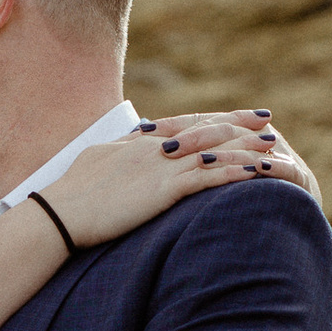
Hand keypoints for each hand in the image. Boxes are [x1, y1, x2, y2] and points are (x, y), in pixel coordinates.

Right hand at [41, 110, 313, 245]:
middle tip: (267, 122)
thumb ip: (117, 155)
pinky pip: (208, 178)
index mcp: (138, 142)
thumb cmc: (69, 198)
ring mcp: (160, 167)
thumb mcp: (95, 165)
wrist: (56, 215)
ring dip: (246, 150)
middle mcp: (154, 148)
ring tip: (274, 149)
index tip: (237, 115)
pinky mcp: (163, 190)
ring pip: (214, 152)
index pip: (185, 124)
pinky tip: (257, 175)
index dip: (213, 118)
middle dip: (239, 126)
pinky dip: (236, 174)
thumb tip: (126, 150)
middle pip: (206, 131)